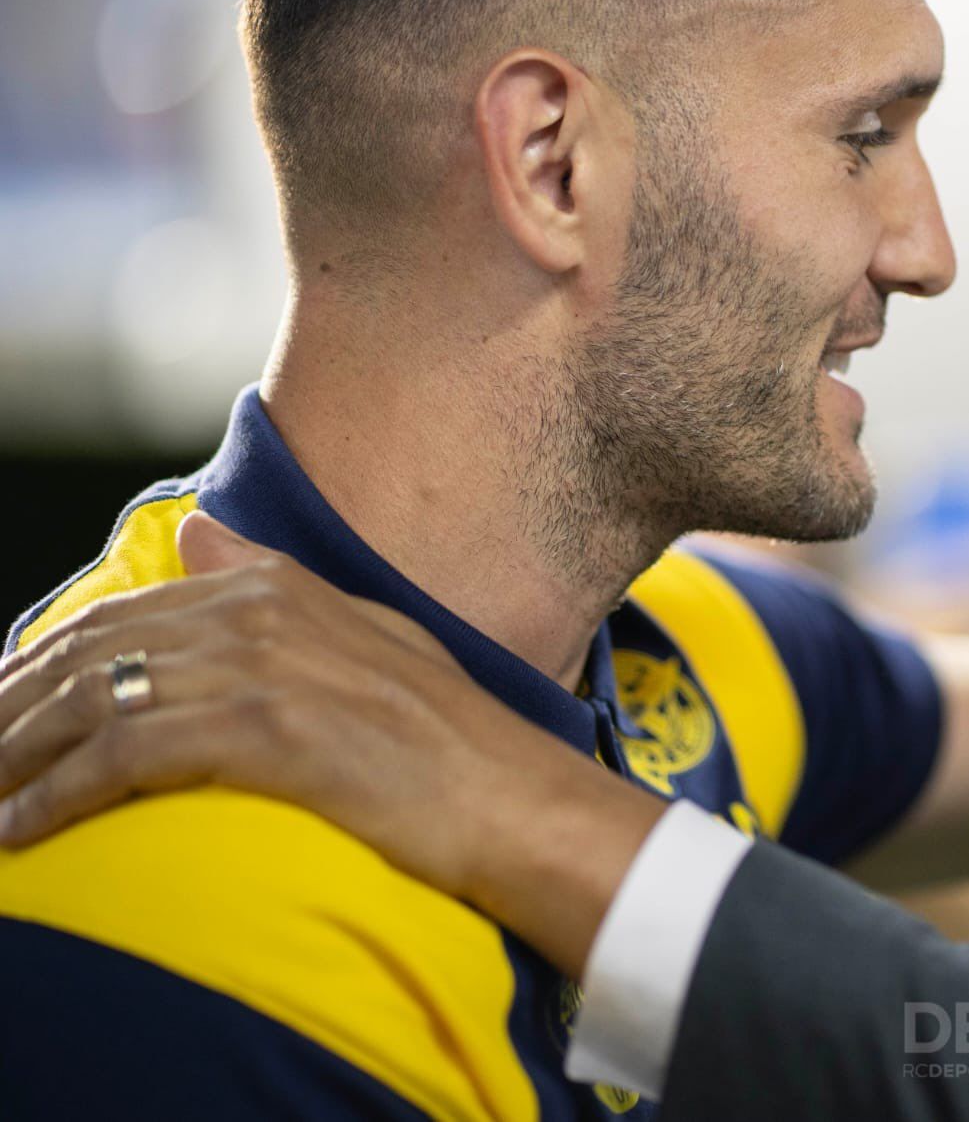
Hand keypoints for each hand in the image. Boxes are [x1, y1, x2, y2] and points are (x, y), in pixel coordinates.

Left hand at [0, 512, 662, 977]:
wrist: (513, 800)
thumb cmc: (452, 739)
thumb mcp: (369, 637)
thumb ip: (274, 586)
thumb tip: (193, 540)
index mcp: (280, 589)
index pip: (121, 616)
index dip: (37, 668)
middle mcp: (262, 615)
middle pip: (90, 654)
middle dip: (6, 713)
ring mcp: (263, 669)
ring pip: (92, 702)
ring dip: (12, 759)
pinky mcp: (263, 731)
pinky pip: (123, 758)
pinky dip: (55, 797)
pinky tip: (20, 833)